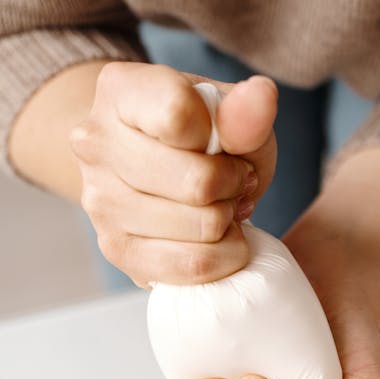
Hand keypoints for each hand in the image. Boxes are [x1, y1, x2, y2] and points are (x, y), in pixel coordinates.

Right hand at [70, 62, 276, 285]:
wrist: (158, 172)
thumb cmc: (199, 139)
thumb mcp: (230, 116)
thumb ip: (246, 112)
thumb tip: (263, 95)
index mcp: (119, 89)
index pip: (179, 116)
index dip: (223, 137)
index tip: (226, 144)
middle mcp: (95, 142)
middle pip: (196, 183)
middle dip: (232, 187)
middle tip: (233, 183)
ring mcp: (99, 201)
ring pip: (200, 227)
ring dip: (229, 222)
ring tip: (222, 208)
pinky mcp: (116, 249)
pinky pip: (192, 265)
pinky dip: (224, 257)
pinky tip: (220, 240)